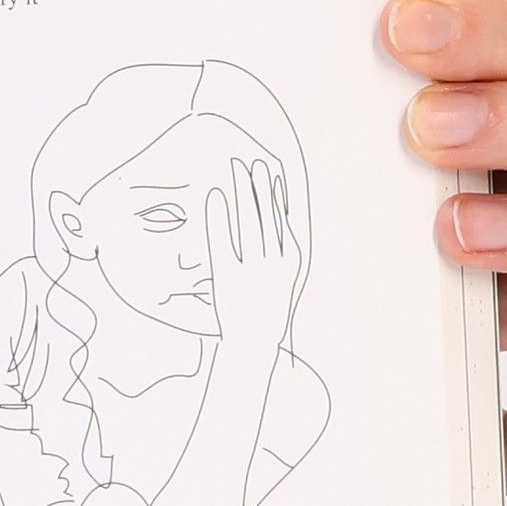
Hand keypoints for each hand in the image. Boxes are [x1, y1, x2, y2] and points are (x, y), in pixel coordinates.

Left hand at [203, 156, 300, 352]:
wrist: (252, 345)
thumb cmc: (266, 308)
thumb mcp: (282, 278)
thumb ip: (281, 250)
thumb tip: (276, 216)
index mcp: (292, 262)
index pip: (287, 218)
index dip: (279, 192)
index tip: (274, 169)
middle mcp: (275, 263)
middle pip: (267, 214)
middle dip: (259, 185)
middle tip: (252, 160)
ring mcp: (252, 270)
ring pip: (248, 221)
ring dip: (242, 191)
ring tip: (235, 167)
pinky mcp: (227, 277)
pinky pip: (221, 239)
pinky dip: (218, 215)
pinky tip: (214, 195)